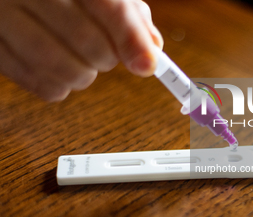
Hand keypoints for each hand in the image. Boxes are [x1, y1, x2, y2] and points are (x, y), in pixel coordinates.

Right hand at [0, 0, 162, 100]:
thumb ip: (128, 15)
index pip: (110, 7)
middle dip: (109, 59)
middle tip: (107, 55)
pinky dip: (60, 87)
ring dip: (85, 76)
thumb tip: (152, 49)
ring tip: (83, 63)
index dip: (132, 40)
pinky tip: (61, 72)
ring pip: (62, 69)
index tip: (149, 66)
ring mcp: (4, 19)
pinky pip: (39, 84)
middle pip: (89, 43)